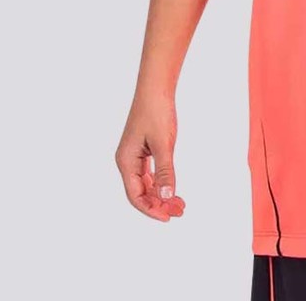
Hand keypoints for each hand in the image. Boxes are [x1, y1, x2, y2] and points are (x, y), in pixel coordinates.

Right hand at [115, 92, 186, 221]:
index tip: (168, 217)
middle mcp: (127, 161)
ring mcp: (134, 155)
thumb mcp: (163, 143)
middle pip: (140, 192)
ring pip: (146, 184)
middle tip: (180, 211)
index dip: (151, 209)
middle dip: (159, 204)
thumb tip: (166, 196)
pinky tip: (173, 188)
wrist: (156, 87)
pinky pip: (150, 173)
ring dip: (161, 195)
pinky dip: (161, 182)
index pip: (135, 196)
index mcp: (125, 161)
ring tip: (180, 204)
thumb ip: (165, 170)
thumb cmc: (157, 111)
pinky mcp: (143, 149)